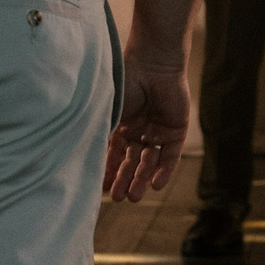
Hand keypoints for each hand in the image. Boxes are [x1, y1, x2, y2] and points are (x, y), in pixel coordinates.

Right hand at [103, 56, 191, 201]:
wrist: (152, 64)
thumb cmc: (125, 83)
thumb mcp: (109, 113)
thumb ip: (102, 135)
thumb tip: (87, 161)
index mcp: (122, 125)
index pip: (115, 155)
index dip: (109, 172)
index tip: (102, 189)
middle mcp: (140, 130)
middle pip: (132, 162)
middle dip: (125, 180)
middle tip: (118, 199)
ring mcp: (158, 131)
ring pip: (150, 162)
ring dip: (141, 180)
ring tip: (133, 198)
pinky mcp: (176, 131)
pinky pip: (170, 156)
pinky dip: (163, 171)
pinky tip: (154, 185)